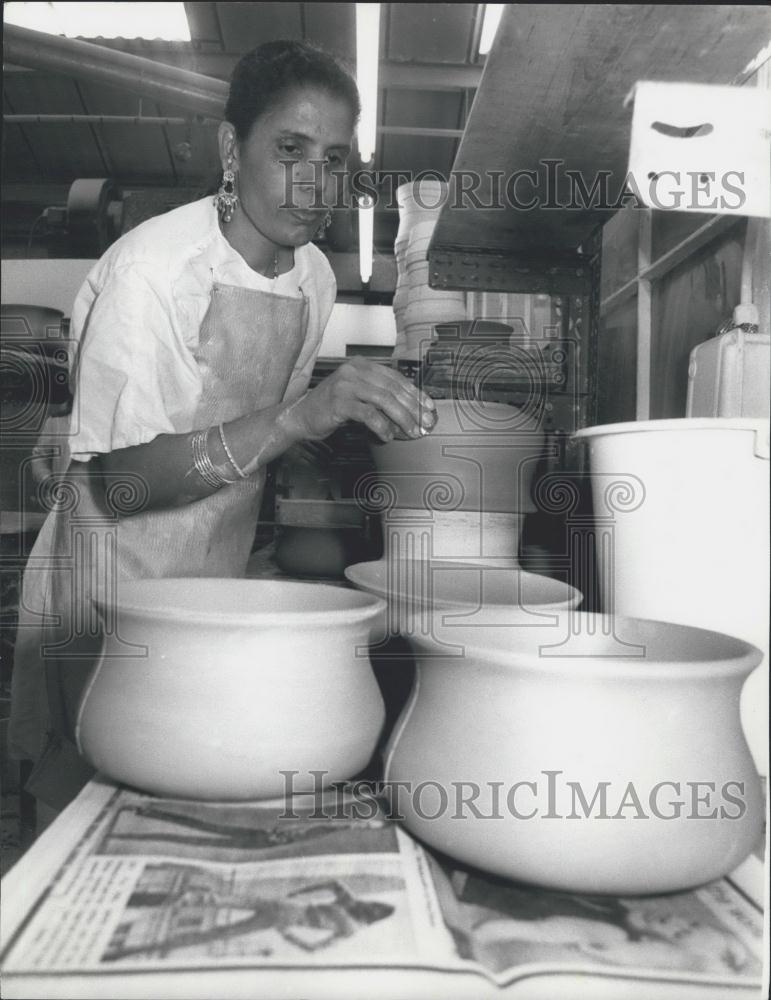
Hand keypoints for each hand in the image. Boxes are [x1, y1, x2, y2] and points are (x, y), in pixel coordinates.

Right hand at [285, 357, 436, 442]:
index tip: (429, 408)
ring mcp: (345, 385)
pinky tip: (387, 436)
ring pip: (384, 400)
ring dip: (402, 418)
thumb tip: (410, 411)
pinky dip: (381, 426)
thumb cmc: (331, 408)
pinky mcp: (338, 402)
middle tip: (425, 424)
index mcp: (362, 366)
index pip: (396, 377)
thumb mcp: (358, 396)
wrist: (301, 416)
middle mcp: (354, 371)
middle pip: (393, 389)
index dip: (416, 393)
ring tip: (411, 432)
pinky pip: (368, 414)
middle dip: (413, 409)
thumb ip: (379, 397)